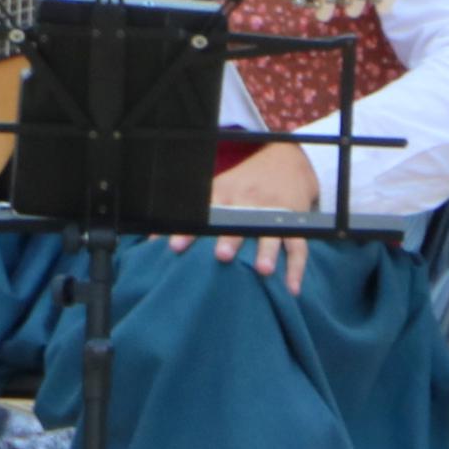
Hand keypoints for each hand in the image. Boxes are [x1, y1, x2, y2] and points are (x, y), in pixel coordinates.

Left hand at [165, 139, 318, 296]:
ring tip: (263, 271)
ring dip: (268, 251)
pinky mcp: (295, 221)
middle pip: (241, 221)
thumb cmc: (244, 183)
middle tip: (222, 256)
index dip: (190, 230)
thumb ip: (191, 214)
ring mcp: (274, 212)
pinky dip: (296, 268)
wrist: (286, 160)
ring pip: (272, 232)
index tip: (175, 247)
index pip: (206, 213)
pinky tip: (292, 288)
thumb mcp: (218, 189)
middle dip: (232, 238)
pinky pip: (298, 246)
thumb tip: (150, 239)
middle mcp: (250, 202)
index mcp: (227, 194)